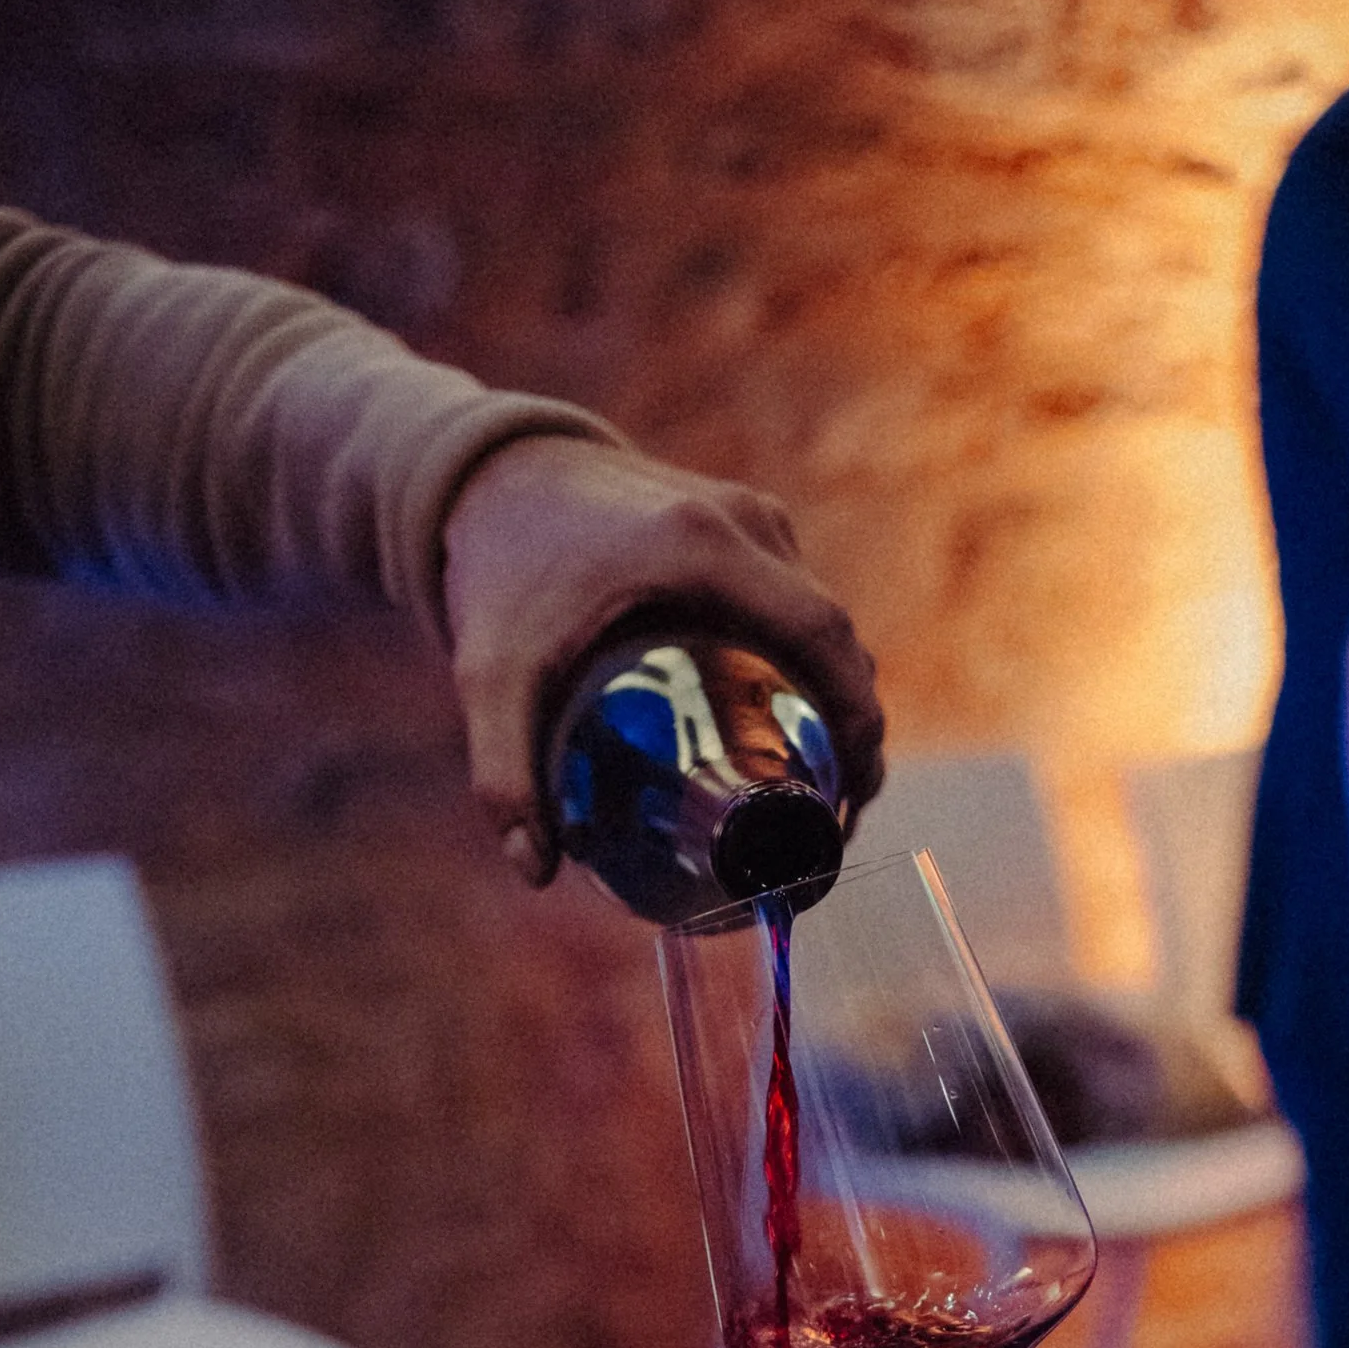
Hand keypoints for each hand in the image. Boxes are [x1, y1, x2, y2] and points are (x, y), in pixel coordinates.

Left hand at [440, 435, 883, 883]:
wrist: (494, 474)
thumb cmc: (499, 571)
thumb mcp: (493, 675)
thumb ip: (503, 773)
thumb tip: (538, 872)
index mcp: (703, 548)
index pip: (820, 634)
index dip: (856, 719)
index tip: (852, 798)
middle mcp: (743, 525)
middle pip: (836, 638)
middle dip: (853, 732)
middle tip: (833, 820)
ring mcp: (750, 519)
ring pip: (823, 623)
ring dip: (836, 700)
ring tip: (818, 788)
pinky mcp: (743, 526)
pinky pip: (799, 604)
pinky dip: (812, 666)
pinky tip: (795, 728)